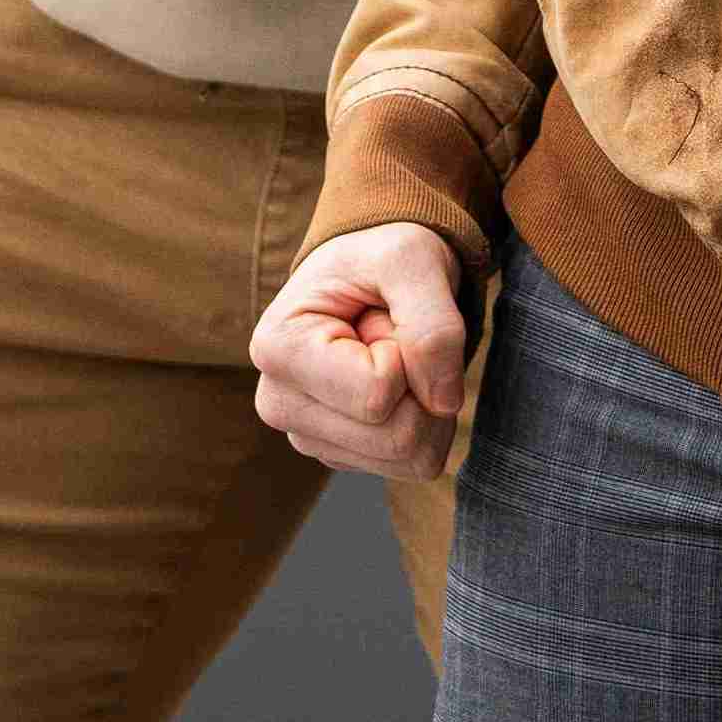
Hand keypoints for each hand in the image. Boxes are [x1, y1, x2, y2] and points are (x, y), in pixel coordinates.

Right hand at [250, 224, 467, 478]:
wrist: (371, 269)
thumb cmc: (381, 256)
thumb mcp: (410, 259)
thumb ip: (433, 324)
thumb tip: (444, 403)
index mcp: (278, 349)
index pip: (377, 395)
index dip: (404, 352)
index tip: (382, 314)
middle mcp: (280, 404)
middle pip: (396, 438)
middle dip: (421, 382)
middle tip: (393, 334)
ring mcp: (309, 436)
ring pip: (409, 459)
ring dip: (426, 401)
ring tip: (392, 354)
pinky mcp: (341, 454)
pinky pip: (413, 465)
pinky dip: (425, 421)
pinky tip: (396, 381)